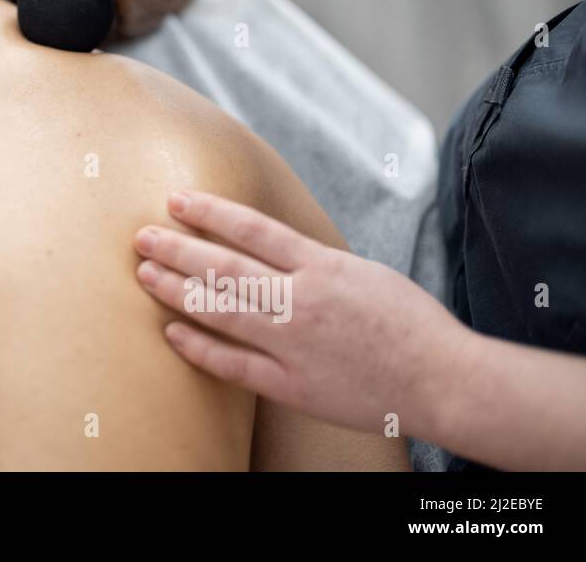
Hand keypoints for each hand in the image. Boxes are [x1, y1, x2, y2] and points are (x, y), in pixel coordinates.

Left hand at [133, 190, 468, 437]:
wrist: (445, 381)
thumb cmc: (409, 323)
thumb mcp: (362, 272)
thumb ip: (311, 261)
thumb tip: (264, 246)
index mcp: (323, 266)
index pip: (252, 229)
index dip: (209, 212)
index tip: (176, 200)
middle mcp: (303, 301)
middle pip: (224, 267)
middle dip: (177, 249)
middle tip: (141, 236)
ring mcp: (295, 344)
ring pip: (221, 311)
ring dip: (176, 291)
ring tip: (145, 274)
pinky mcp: (293, 384)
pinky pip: (234, 364)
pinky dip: (199, 348)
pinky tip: (172, 332)